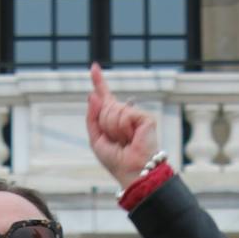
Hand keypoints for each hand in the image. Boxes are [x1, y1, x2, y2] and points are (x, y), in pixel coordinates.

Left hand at [86, 63, 157, 189]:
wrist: (131, 171)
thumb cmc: (115, 160)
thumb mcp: (96, 138)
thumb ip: (92, 117)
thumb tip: (93, 95)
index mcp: (112, 118)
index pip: (105, 96)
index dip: (99, 82)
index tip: (94, 67)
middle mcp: (125, 114)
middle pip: (105, 105)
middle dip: (104, 123)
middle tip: (116, 140)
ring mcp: (136, 115)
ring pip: (114, 110)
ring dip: (114, 128)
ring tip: (124, 140)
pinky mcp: (146, 118)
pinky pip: (125, 115)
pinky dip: (123, 128)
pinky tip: (131, 137)